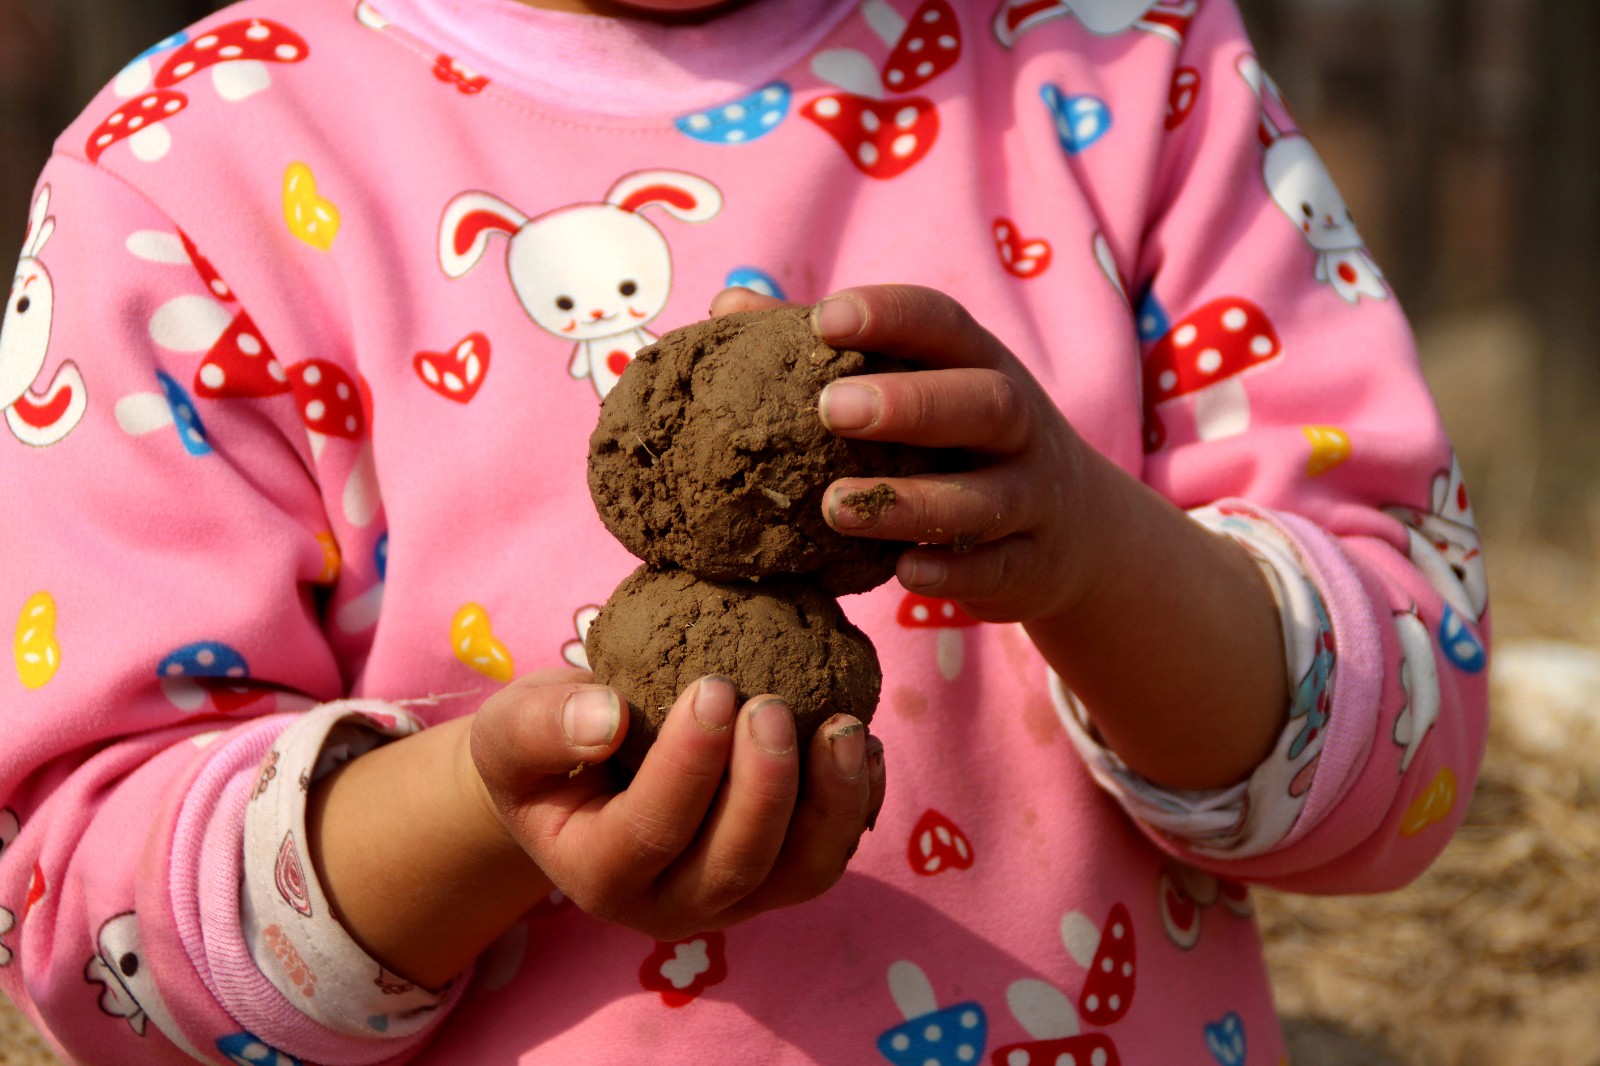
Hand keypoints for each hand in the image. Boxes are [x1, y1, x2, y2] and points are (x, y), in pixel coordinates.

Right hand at [470, 669, 885, 941]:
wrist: (574, 779)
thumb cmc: (544, 747)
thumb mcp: (510, 730)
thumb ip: (540, 727)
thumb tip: (607, 717)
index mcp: (597, 874)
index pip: (651, 831)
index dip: (690, 764)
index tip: (713, 687)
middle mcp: (668, 906)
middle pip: (734, 864)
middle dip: (765, 785)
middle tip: (771, 704)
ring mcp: (731, 900)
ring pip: (799, 875)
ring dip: (832, 804)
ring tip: (843, 728)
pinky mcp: (776, 881)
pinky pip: (828, 859)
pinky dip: (857, 807)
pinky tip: (863, 746)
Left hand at [710, 285, 1286, 788]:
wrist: (1073, 531)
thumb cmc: (957, 442)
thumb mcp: (915, 384)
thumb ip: (825, 349)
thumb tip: (726, 308)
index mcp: (979, 365)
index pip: (944, 324)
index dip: (890, 316)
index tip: (826, 320)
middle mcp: (1017, 427)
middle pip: (983, 403)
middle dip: (911, 403)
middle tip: (830, 410)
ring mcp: (1031, 498)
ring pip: (986, 497)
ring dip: (912, 501)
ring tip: (833, 507)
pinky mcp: (1029, 564)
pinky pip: (996, 570)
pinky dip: (952, 572)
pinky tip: (902, 572)